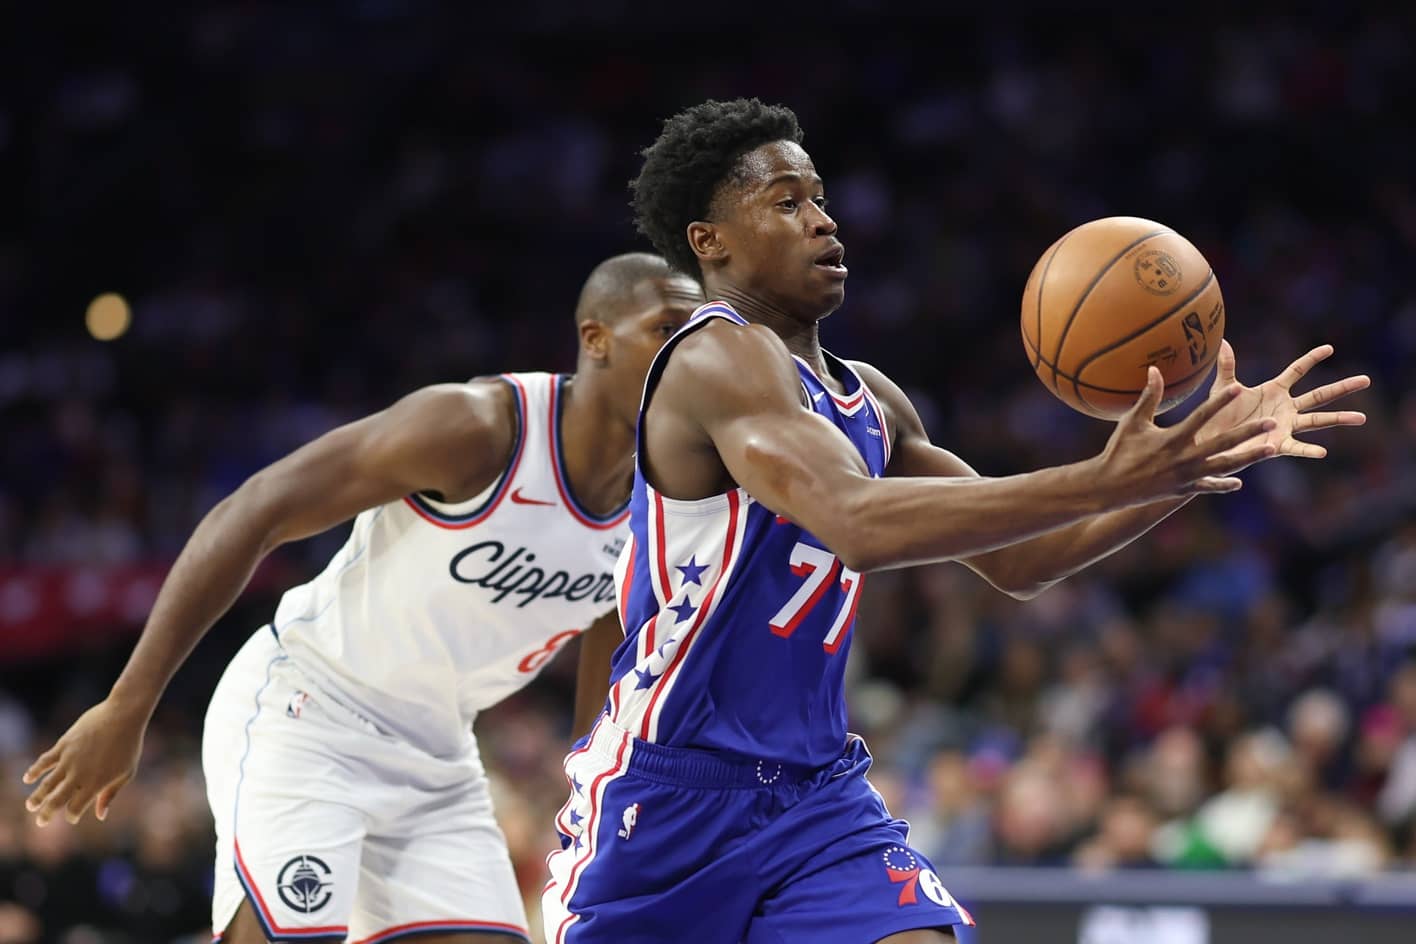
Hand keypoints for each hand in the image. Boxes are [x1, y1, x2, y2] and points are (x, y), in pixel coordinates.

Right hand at [22, 698, 147, 825]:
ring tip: (30, 806)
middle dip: (47, 813)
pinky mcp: (63, 745)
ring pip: (47, 783)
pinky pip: (44, 761)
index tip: (72, 817)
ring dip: (37, 797)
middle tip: (41, 822)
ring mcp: (69, 759)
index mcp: (96, 784)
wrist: (123, 716)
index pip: (76, 808)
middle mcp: (79, 774)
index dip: (73, 815)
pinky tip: (28, 778)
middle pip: (56, 800)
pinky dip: (34, 771)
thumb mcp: (126, 773)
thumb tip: (101, 816)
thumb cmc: (129, 746)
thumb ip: (110, 794)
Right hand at [1096, 367, 1278, 504]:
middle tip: (1272, 422)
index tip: (1239, 388)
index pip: (1202, 416)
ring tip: (1271, 450)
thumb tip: (1154, 369)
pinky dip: (1223, 484)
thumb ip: (1148, 397)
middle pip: (1224, 443)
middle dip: (1249, 432)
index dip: (1221, 402)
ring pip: (1225, 466)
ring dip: (1249, 457)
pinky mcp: (1182, 489)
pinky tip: (1238, 482)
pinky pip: (1208, 486)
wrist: (1109, 487)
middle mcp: (1185, 458)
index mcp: (1173, 439)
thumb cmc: (1118, 451)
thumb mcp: (1132, 422)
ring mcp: (1186, 476)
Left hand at [1198, 340, 1368, 465]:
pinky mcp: (1277, 444)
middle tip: (1366, 380)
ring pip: (1317, 420)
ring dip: (1338, 418)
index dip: (1312, 359)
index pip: (1298, 370)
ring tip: (1361, 418)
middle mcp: (1285, 407)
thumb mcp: (1223, 389)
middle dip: (1342, 387)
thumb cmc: (1218, 415)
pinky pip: (1295, 447)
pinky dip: (1308, 450)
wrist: (1211, 441)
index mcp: (1274, 390)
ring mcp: (1285, 426)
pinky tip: (1322, 452)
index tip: (1329, 348)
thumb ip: (1226, 366)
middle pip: (1319, 395)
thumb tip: (1222, 341)